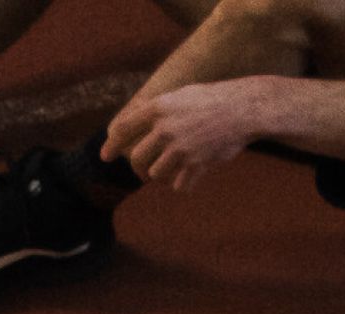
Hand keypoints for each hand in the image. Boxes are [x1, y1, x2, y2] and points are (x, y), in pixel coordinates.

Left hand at [105, 73, 277, 186]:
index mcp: (156, 109)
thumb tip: (138, 120)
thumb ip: (157, 110)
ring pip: (157, 174)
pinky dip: (181, 186)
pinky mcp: (198, 164)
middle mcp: (165, 129)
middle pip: (137, 158)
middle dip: (138, 169)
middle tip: (143, 173)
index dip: (111, 145)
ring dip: (161, 177)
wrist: (239, 110)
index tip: (105, 157)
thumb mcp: (177, 96)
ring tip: (168, 175)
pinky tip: (186, 181)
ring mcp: (181, 148)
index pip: (123, 129)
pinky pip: (180, 186)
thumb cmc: (210, 100)